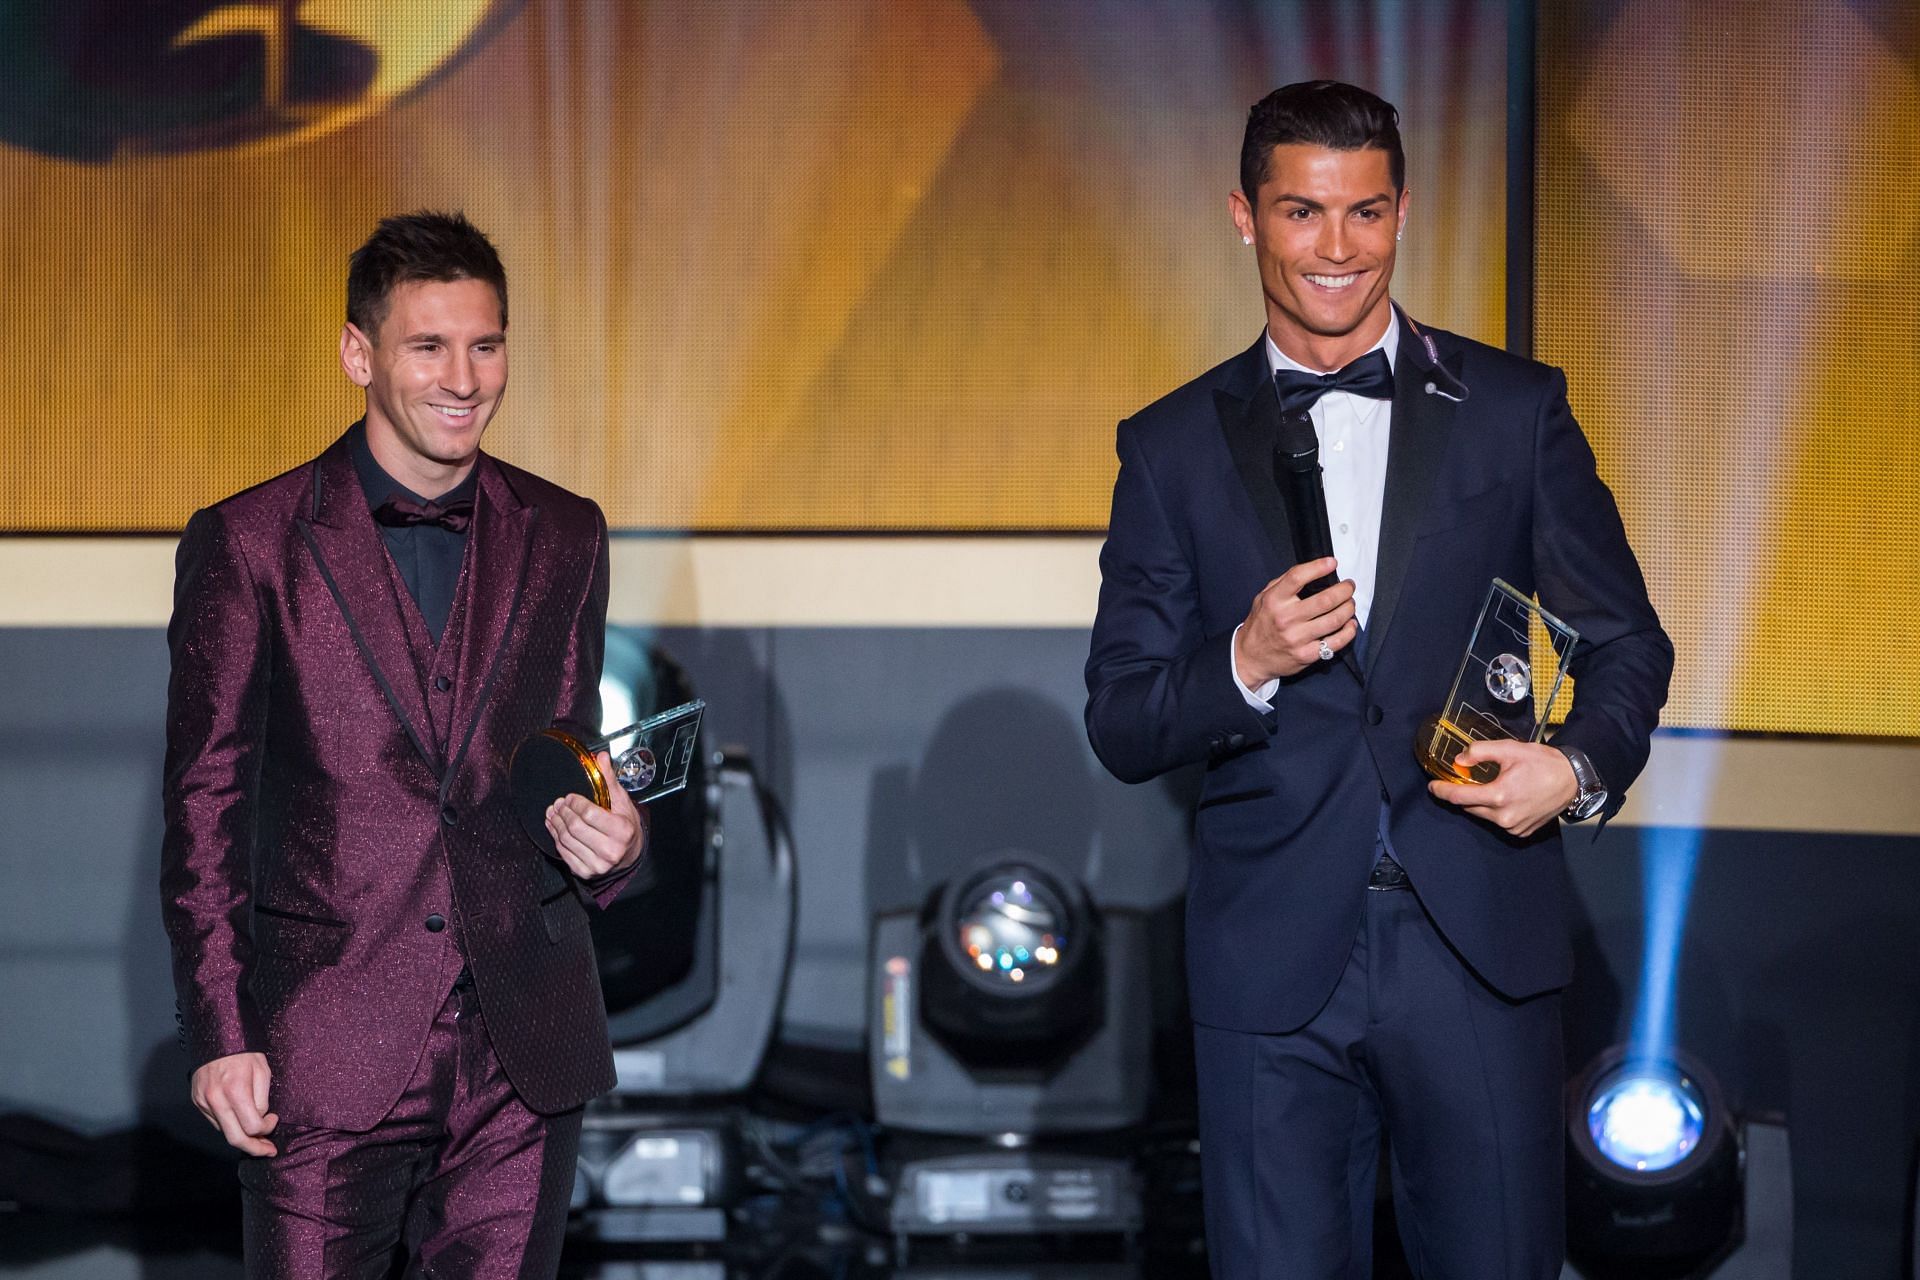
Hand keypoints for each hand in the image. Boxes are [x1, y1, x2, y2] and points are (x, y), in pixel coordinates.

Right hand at [190, 1051, 277, 1156]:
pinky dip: (229, 1125)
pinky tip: (240, 1121)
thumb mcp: (262, 1070)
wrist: (216, 1039)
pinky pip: (215, 1122)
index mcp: (235, 1090)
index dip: (267, 1128)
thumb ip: (262, 1098)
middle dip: (254, 1149)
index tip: (273, 1119)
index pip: (252, 1126)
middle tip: (268, 1150)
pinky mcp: (197, 1102)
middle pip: (235, 1139)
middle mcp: (216, 1100)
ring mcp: (204, 1102)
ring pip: (224, 1132)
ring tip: (257, 1138)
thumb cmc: (244, 1053)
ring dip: (242, 1138)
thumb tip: (260, 1119)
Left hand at [545, 750, 646, 878]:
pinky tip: (553, 826)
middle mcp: (611, 850)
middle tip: (558, 803)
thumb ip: (609, 779)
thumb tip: (601, 757)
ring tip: (553, 812)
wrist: (629, 854)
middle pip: (576, 827)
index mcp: (622, 831)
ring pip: (567, 840)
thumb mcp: (622, 802)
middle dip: (563, 812)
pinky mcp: (585, 871)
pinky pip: (564, 852)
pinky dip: (555, 837)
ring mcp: (597, 864)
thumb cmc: (625, 825)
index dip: (575, 803)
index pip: (590, 814)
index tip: (570, 797)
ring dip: (555, 823)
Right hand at [1235, 558, 1357, 685]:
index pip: (1297, 577)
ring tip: (1350, 603)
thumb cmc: (1260, 624)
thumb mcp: (1263, 598)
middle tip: (1349, 586)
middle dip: (1344, 590)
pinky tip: (1350, 624)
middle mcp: (1286, 619)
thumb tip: (1313, 570)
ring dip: (1348, 608)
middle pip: (1325, 600)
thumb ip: (1284, 583)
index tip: (1332, 563)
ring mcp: (1297, 638)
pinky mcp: (1306, 655)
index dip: (1318, 567)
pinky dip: (1348, 631)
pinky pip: (1335, 642)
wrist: (1250, 657)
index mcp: (1274, 600)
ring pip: (1334, 620)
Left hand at [1426, 739, 1578, 837]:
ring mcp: (1514, 827)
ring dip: (1480, 803)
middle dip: (1463, 794)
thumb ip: (1480, 751)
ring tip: (1490, 787)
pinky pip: (1498, 822)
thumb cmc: (1543, 763)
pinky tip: (1505, 798)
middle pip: (1470, 807)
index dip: (1443, 791)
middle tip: (1464, 781)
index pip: (1459, 797)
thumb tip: (1459, 760)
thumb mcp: (1509, 749)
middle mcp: (1505, 817)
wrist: (1572, 780)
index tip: (1433, 786)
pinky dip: (1495, 811)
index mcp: (1500, 796)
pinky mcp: (1521, 832)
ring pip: (1483, 815)